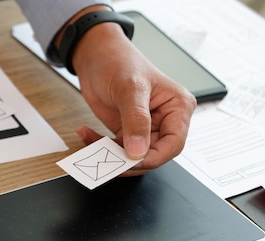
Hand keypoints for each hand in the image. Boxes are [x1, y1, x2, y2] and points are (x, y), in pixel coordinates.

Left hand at [71, 19, 195, 174]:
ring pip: (133, 156)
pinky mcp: (126, 131)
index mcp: (177, 107)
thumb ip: (136, 121)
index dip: (153, 158)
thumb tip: (138, 151)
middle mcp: (165, 120)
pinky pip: (116, 149)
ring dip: (111, 155)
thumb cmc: (119, 61)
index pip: (173, 144)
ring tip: (92, 144)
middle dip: (129, 160)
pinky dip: (100, 146)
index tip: (131, 161)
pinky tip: (86, 135)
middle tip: (106, 158)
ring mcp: (144, 127)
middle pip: (153, 155)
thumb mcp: (130, 89)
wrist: (95, 55)